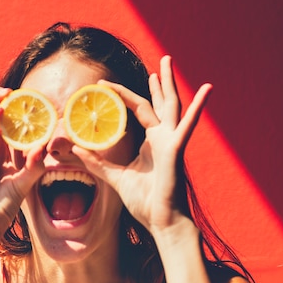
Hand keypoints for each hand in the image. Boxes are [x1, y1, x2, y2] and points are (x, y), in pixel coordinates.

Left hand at [74, 56, 211, 232]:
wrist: (161, 220)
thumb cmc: (145, 202)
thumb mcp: (115, 178)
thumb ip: (97, 163)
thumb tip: (76, 148)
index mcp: (151, 143)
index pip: (138, 111)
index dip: (124, 96)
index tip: (106, 85)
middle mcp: (162, 138)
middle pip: (160, 103)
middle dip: (160, 82)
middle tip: (160, 63)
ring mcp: (171, 141)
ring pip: (171, 105)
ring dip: (169, 84)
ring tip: (167, 61)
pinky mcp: (176, 149)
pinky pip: (187, 125)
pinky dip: (197, 108)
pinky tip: (207, 90)